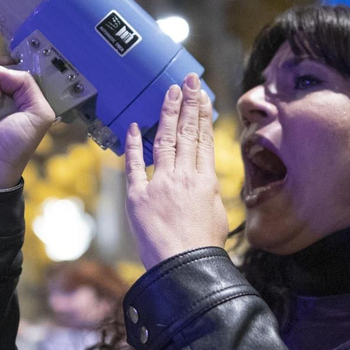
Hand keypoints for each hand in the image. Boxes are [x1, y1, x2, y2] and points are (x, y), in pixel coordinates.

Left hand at [124, 74, 228, 269]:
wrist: (185, 269)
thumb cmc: (203, 248)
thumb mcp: (216, 213)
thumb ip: (208, 191)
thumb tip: (204, 178)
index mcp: (205, 181)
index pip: (202, 139)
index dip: (201, 114)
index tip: (201, 95)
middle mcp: (184, 177)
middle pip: (186, 133)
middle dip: (187, 104)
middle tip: (186, 81)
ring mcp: (160, 185)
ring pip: (164, 141)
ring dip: (166, 114)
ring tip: (169, 93)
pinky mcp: (139, 197)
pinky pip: (135, 166)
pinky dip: (133, 146)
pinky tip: (133, 127)